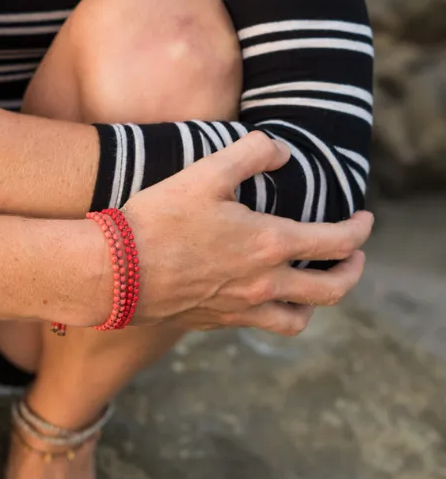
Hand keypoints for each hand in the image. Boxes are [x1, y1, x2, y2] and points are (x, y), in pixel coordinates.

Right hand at [123, 132, 372, 334]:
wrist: (115, 273)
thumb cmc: (157, 222)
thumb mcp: (205, 173)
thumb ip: (251, 153)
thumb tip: (282, 153)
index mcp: (270, 244)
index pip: (337, 242)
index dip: (360, 230)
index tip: (364, 219)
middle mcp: (264, 283)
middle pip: (332, 290)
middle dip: (352, 271)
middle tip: (353, 258)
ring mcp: (240, 308)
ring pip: (299, 319)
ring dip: (316, 303)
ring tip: (313, 287)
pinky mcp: (215, 321)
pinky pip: (260, 325)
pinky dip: (275, 312)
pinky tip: (262, 297)